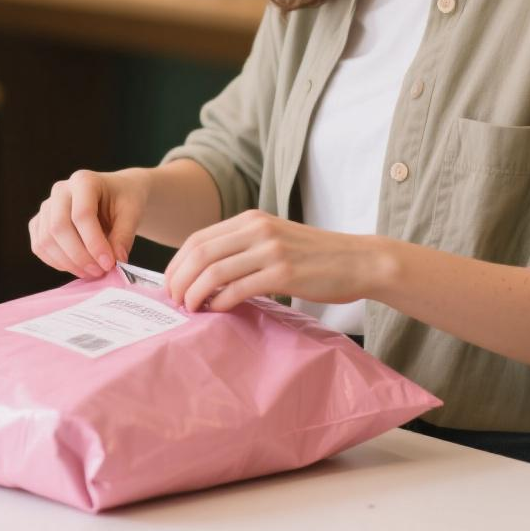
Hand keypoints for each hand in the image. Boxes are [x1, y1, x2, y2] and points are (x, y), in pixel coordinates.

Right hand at [29, 168, 150, 278]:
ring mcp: (46, 206)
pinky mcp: (39, 223)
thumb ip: (124, 235)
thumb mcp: (133, 213)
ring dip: (68, 263)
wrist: (115, 195)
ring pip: (46, 240)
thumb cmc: (123, 200)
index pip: (82, 214)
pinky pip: (39, 246)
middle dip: (79, 256)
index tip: (109, 263)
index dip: (94, 243)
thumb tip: (117, 260)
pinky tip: (77, 267)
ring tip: (91, 272)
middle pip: (59, 227)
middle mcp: (60, 190)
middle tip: (100, 271)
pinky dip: (57, 262)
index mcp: (84, 181)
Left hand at [163, 210, 383, 312]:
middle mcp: (257, 229)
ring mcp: (271, 250)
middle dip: (179, 280)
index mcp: (251, 219)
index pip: (197, 239)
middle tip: (174, 301)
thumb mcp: (274, 239)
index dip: (176, 264)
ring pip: (214, 271)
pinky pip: (238, 289)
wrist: (359, 260)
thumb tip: (205, 274)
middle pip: (199, 254)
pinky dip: (220, 302)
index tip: (170, 285)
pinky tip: (217, 311)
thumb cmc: (315, 257)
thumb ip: (243, 248)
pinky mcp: (284, 273)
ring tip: (190, 308)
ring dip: (195, 293)